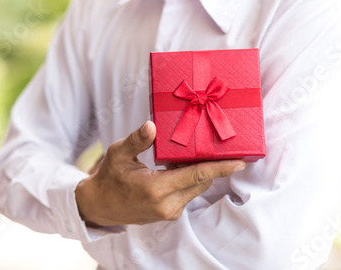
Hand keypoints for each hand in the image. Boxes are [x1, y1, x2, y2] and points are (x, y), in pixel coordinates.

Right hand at [75, 121, 245, 225]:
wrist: (100, 206)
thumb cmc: (109, 178)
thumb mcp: (117, 154)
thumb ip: (137, 141)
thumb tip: (151, 126)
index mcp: (155, 189)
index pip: (196, 176)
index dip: (220, 168)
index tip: (240, 162)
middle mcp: (167, 204)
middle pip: (201, 181)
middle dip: (212, 165)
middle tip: (217, 145)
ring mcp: (169, 212)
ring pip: (196, 188)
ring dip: (199, 172)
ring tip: (196, 153)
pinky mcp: (169, 214)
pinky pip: (188, 194)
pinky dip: (190, 180)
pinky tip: (182, 166)